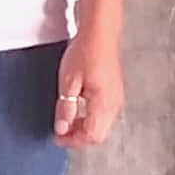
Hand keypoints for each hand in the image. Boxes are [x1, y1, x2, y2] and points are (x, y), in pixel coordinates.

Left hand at [53, 31, 124, 149]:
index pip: (91, 135)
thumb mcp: (68, 82)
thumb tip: (62, 128)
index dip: (73, 141)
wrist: (100, 33)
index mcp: (103, 104)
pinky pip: (104, 115)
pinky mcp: (115, 92)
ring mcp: (117, 99)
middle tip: (61, 132)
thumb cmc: (85, 52)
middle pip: (98, 135)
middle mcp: (114, 104)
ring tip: (67, 120)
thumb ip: (66, 108)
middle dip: (79, 137)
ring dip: (84, 128)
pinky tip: (78, 109)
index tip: (57, 138)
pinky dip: (90, 118)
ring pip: (102, 126)